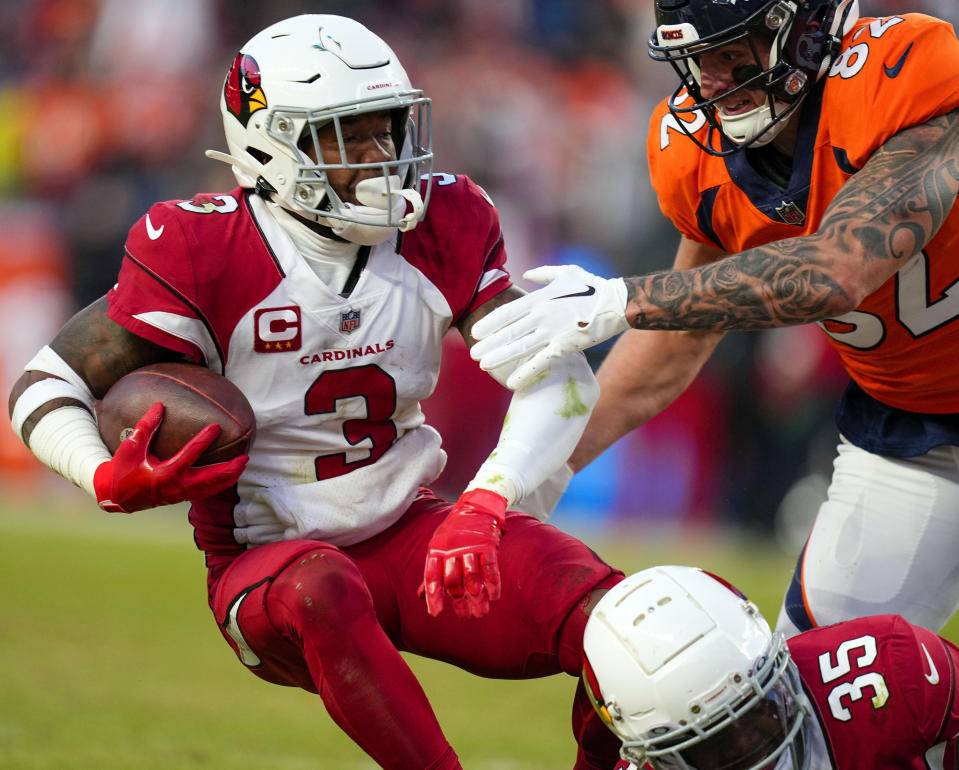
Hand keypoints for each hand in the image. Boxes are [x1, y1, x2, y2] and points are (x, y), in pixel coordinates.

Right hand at [93, 402, 247, 512]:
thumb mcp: (130, 447)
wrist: (116, 497)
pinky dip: (219, 484)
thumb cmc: (122, 470)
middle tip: (245, 457)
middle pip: (210, 480)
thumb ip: (145, 427)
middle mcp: (176, 487)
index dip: (203, 441)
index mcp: (164, 475)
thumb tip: (159, 405)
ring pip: (211, 488)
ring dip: (228, 477)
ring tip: (243, 464)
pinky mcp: (181, 498)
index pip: (189, 456)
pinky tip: (228, 475)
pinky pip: (205, 492)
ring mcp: (181, 495)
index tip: (216, 427)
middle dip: (229, 469)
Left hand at [423, 488, 507, 618]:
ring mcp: (471, 546)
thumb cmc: (454, 531)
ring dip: (477, 598)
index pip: (432, 576)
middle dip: (459, 602)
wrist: (477, 505)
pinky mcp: (488, 544)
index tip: (435, 613)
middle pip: (453, 581)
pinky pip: (490, 568)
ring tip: (480, 612)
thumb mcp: (438, 546)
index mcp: (436, 549)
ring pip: (472, 578)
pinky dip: (493, 584)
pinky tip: (494, 596)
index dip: (433, 596)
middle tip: (465, 616)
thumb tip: (420, 596)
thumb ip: (433, 571)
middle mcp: (452, 548)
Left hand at [470, 265, 629, 389]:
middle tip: (473, 353)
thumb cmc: (592, 287)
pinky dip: (526, 372)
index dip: (490, 323)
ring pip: (520, 348)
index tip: (476, 331)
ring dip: (500, 357)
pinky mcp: (565, 347)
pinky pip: (541, 362)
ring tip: (483, 365)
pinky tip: (512, 382)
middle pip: (509, 332)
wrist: (617, 303)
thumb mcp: (566, 273)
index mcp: (539, 299)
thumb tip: (526, 274)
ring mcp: (553, 332)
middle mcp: (542, 316)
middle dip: (489, 344)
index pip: (507, 313)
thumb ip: (543, 273)